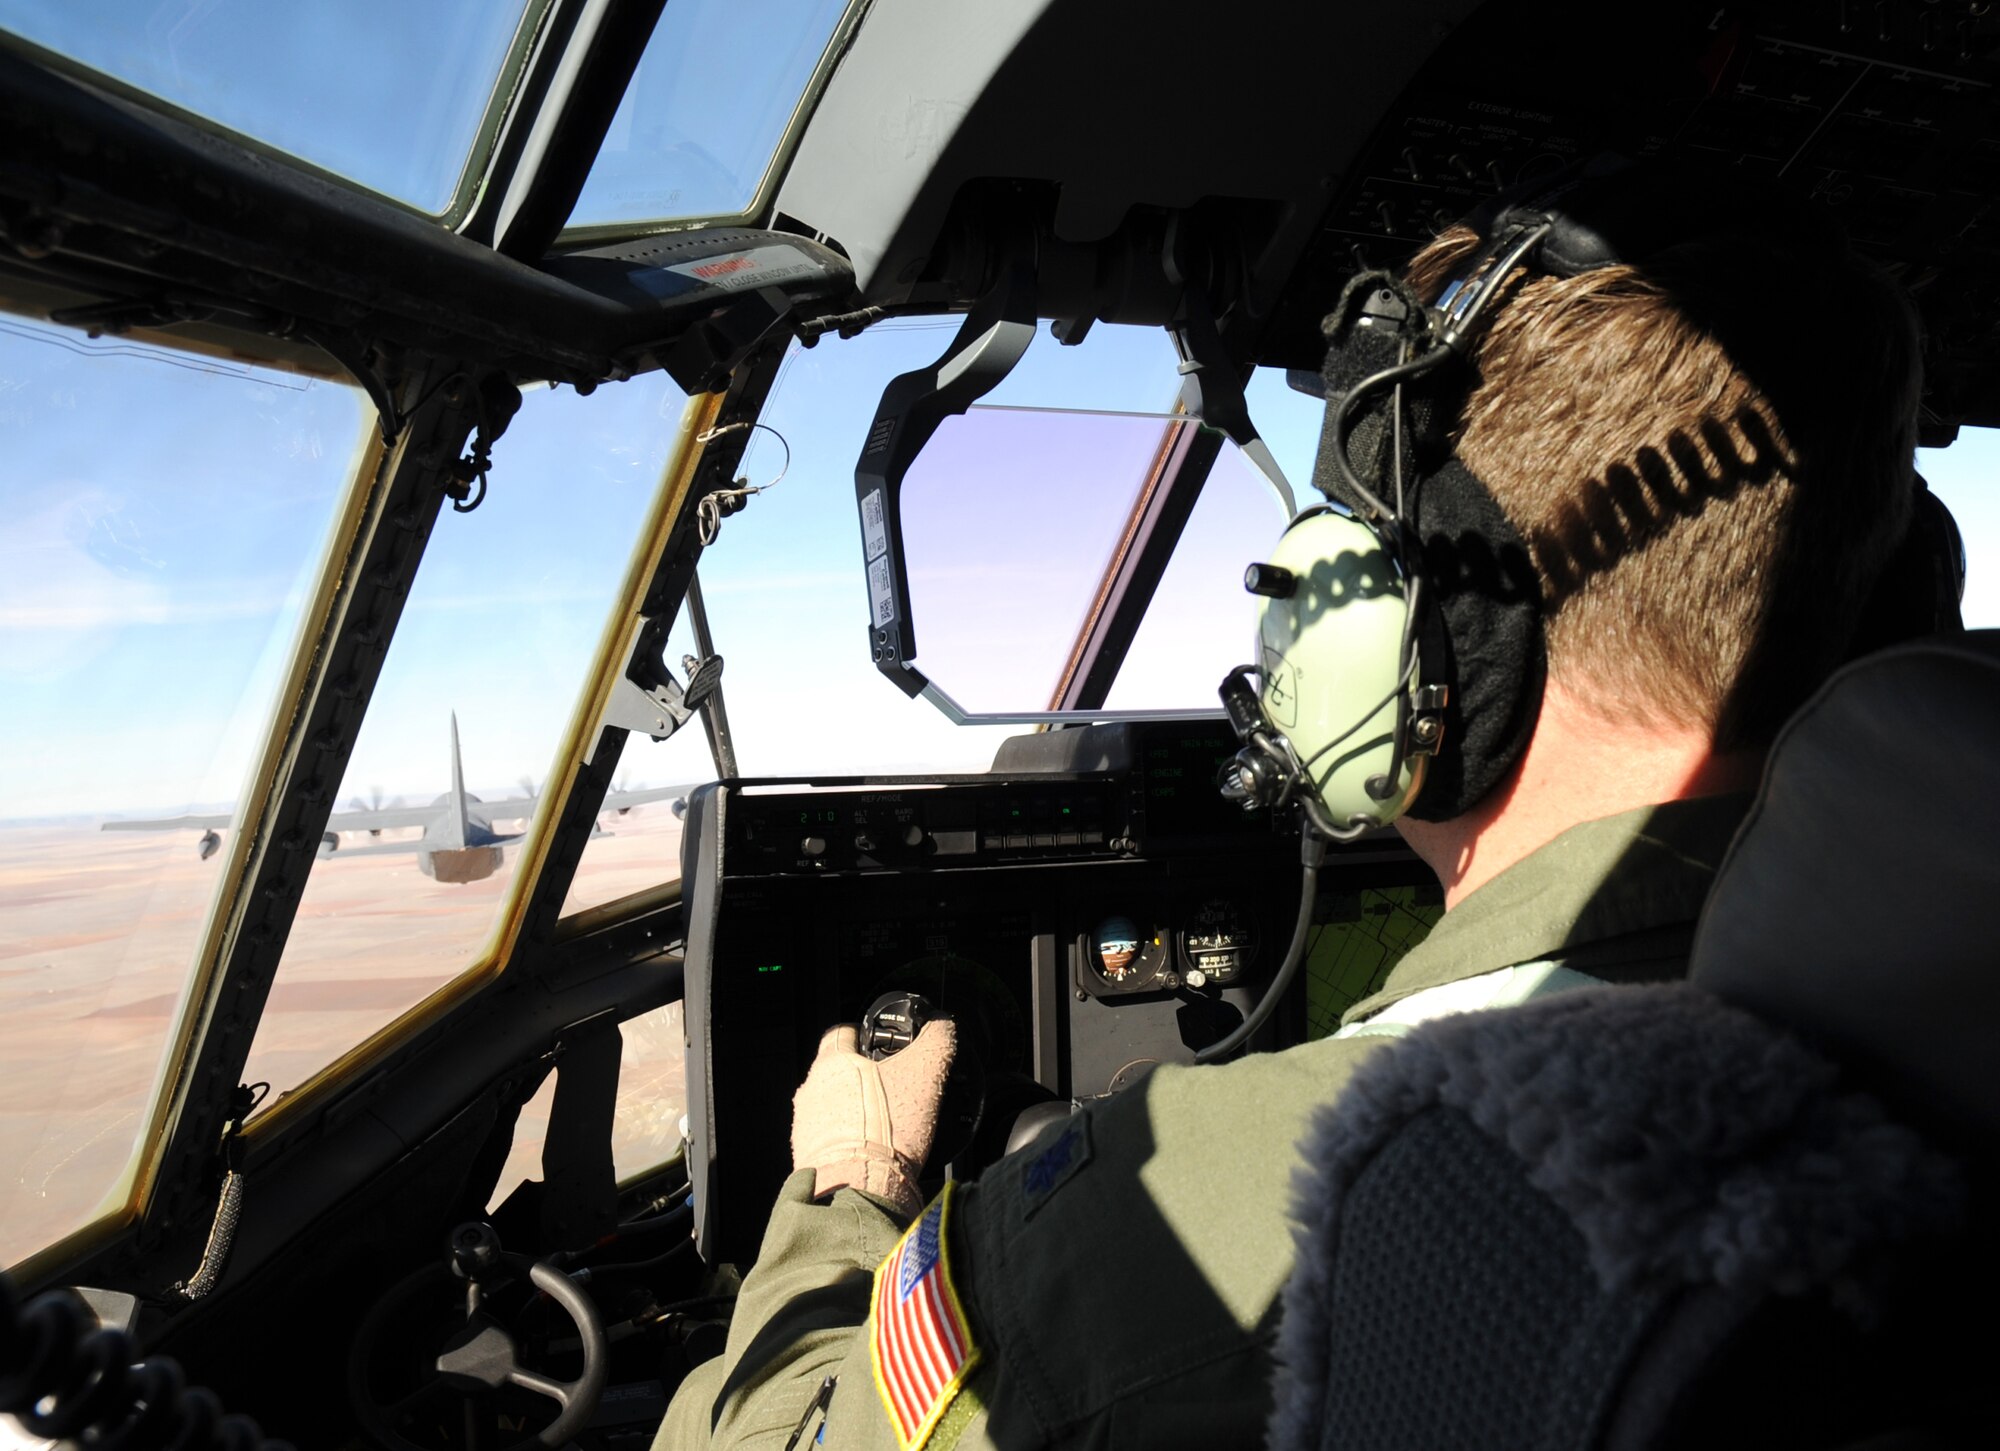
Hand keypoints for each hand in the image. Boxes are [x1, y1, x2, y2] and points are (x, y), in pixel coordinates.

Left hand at [791, 1019, 955, 1216]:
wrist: (860, 1192)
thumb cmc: (887, 1132)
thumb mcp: (926, 1074)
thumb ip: (937, 1040)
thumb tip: (943, 1025)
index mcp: (832, 1063)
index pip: (842, 1032)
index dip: (864, 1033)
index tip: (881, 1043)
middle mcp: (810, 1092)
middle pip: (837, 1072)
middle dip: (864, 1078)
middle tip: (893, 1089)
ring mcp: (805, 1128)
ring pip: (833, 1108)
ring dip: (856, 1113)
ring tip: (887, 1126)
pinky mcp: (808, 1159)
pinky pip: (830, 1142)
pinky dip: (850, 1143)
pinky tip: (874, 1152)